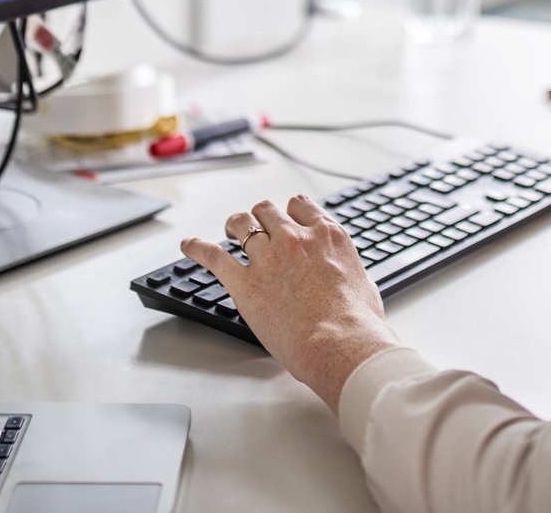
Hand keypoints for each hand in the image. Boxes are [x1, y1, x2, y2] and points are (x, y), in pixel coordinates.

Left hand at [180, 196, 400, 412]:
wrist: (340, 344)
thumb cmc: (357, 323)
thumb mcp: (362, 283)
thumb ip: (346, 269)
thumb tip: (345, 276)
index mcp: (327, 236)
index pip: (300, 205)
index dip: (290, 212)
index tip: (286, 219)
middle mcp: (295, 238)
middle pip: (267, 210)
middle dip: (261, 218)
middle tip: (256, 228)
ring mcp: (268, 258)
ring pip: (241, 224)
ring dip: (234, 226)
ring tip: (229, 231)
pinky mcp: (245, 283)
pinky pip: (213, 255)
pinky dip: (197, 248)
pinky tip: (188, 246)